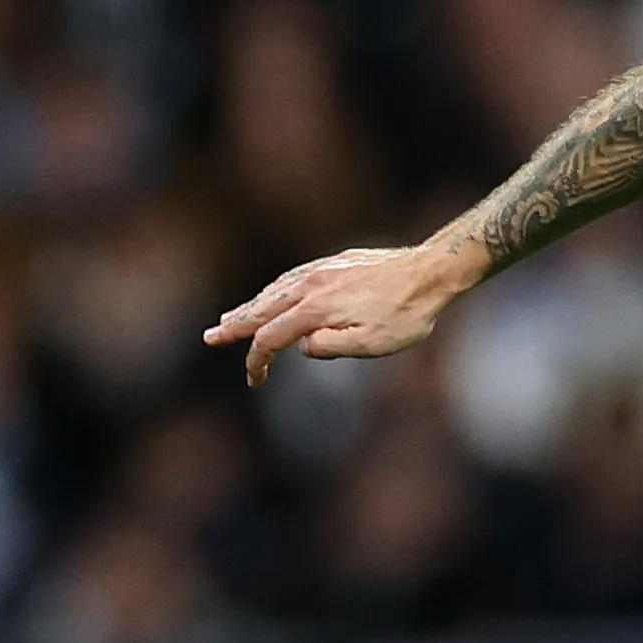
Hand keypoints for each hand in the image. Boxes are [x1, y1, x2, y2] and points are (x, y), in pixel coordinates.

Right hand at [205, 241, 473, 386]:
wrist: (431, 271)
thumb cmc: (407, 314)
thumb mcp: (373, 344)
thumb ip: (331, 347)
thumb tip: (302, 345)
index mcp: (316, 309)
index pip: (272, 338)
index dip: (257, 360)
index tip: (254, 379)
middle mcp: (311, 286)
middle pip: (263, 309)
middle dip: (235, 325)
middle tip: (211, 336)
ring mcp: (321, 271)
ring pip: (275, 290)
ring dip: (251, 306)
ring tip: (232, 317)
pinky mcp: (334, 263)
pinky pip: (293, 277)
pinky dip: (274, 290)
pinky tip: (272, 295)